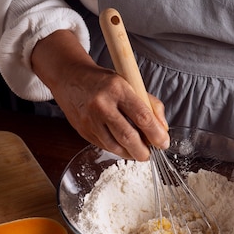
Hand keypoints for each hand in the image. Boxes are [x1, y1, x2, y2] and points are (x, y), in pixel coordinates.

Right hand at [31, 31, 169, 159]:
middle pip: (128, 137)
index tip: (163, 142)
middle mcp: (102, 104)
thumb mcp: (129, 84)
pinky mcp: (84, 131)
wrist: (70, 78)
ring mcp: (90, 120)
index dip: (156, 134)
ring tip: (139, 151)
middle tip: (150, 154)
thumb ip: (150, 105)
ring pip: (115, 146)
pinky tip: (124, 147)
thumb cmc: (104, 82)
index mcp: (117, 89)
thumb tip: (163, 129)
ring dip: (131, 153)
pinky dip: (118, 150)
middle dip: (143, 151)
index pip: (142, 116)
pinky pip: (105, 146)